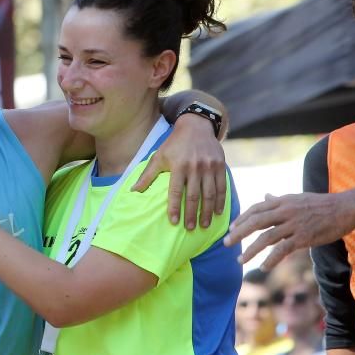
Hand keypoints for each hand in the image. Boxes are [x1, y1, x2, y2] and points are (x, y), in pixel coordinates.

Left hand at [131, 113, 225, 228]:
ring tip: (203, 225)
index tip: (173, 221)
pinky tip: (217, 212)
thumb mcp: (159, 156)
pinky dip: (220, 201)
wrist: (197, 126)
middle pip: (193, 196)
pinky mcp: (220, 165)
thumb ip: (147, 175)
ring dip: (207, 211)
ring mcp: (209, 167)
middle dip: (191, 214)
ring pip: (209, 194)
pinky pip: (221, 187)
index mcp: (178, 166)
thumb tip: (133, 191)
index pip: (175, 191)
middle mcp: (194, 167)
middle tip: (189, 228)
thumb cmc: (174, 144)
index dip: (174, 207)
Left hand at [224, 191, 350, 269]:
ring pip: (266, 237)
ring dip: (251, 250)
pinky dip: (271, 259)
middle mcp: (286, 211)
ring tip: (240, 260)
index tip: (231, 227)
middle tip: (226, 243)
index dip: (242, 218)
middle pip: (256, 222)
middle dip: (239, 233)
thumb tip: (266, 195)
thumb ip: (279, 200)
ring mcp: (294, 224)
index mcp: (283, 201)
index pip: (256, 208)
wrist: (345, 208)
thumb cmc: (321, 204)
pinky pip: (282, 249)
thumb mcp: (297, 198)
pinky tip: (263, 267)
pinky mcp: (304, 237)